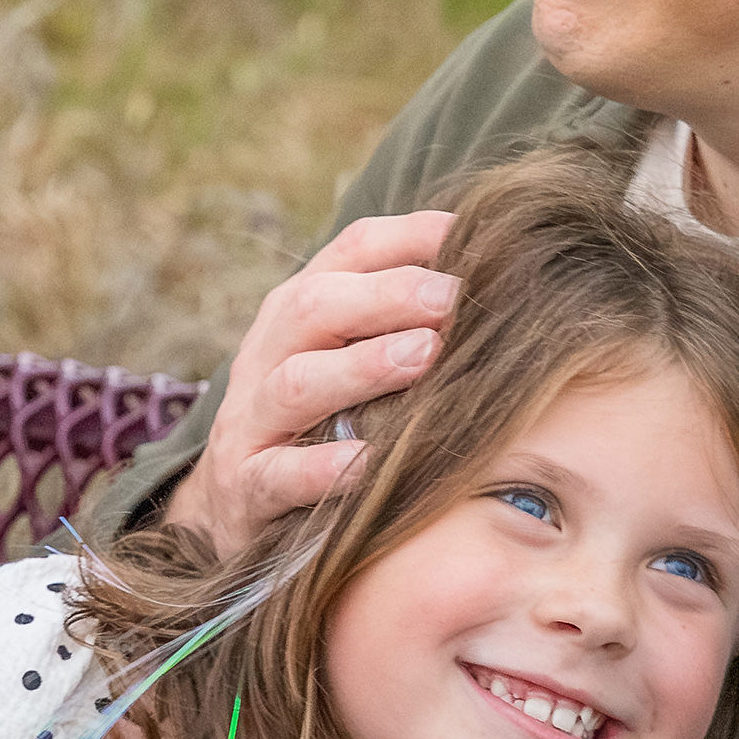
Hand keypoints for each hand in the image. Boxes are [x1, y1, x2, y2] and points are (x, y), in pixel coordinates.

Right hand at [166, 211, 457, 556]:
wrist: (236, 503)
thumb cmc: (322, 414)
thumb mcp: (351, 353)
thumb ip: (408, 316)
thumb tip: (502, 276)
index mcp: (301, 308)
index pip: (351, 250)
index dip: (410, 235)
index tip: (472, 235)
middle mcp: (269, 352)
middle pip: (316, 305)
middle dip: (388, 296)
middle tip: (452, 298)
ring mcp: (253, 419)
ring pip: (297, 383)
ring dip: (362, 367)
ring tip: (425, 356)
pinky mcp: (248, 485)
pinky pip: (279, 475)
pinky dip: (323, 469)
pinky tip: (370, 463)